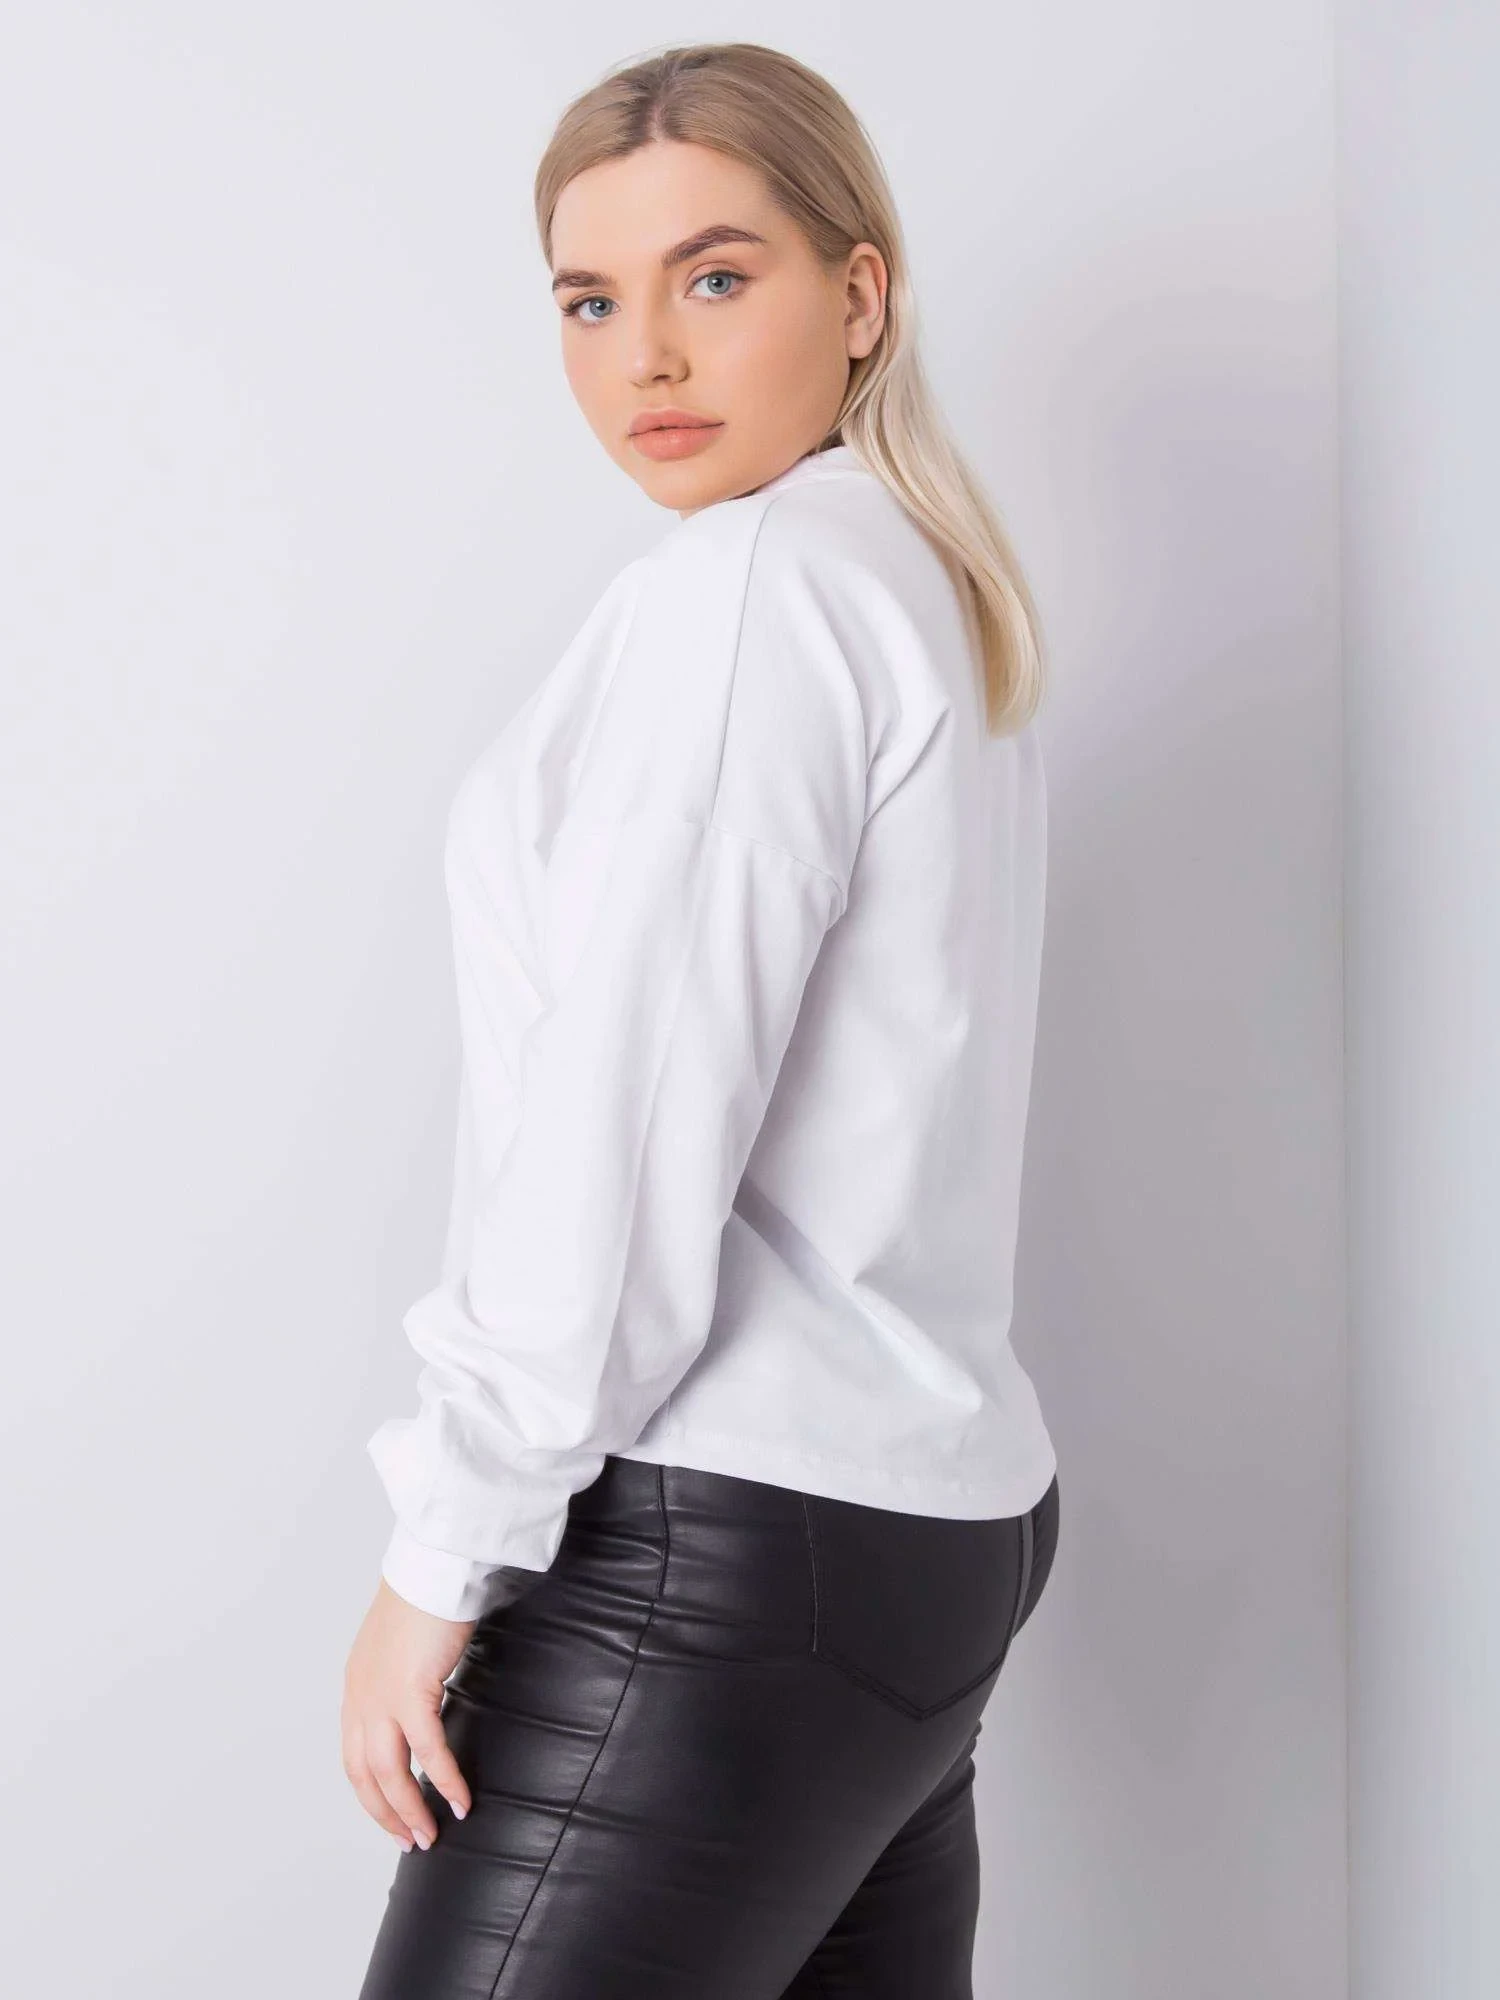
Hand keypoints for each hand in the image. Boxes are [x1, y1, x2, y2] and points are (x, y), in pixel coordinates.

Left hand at [341, 1577, 475, 1850]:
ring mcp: (381, 1696)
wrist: (433, 1565)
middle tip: (412, 1840)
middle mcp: (361, 1697)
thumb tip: (424, 1700)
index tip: (393, 1816)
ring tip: (431, 1834)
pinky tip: (460, 1799)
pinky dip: (443, 1778)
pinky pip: (427, 1749)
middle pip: (363, 1774)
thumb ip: (403, 1675)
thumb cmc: (427, 1594)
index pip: (353, 1756)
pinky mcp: (411, 1691)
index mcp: (357, 1686)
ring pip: (388, 1772)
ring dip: (409, 1808)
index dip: (371, 1793)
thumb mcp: (403, 1645)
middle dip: (386, 1813)